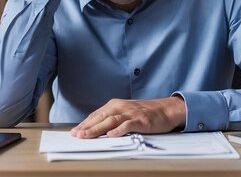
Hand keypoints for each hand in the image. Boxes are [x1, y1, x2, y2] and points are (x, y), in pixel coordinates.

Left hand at [70, 97, 186, 138]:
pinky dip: (119, 130)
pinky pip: (128, 125)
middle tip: (76, 135)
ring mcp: (131, 113)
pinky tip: (111, 135)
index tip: (75, 131)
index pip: (96, 115)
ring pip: (110, 121)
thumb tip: (96, 129)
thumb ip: (112, 118)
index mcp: (115, 105)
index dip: (85, 123)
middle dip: (87, 127)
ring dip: (97, 129)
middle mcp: (121, 107)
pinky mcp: (141, 120)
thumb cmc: (145, 113)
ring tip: (87, 136)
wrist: (166, 109)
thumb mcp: (125, 112)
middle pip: (101, 118)